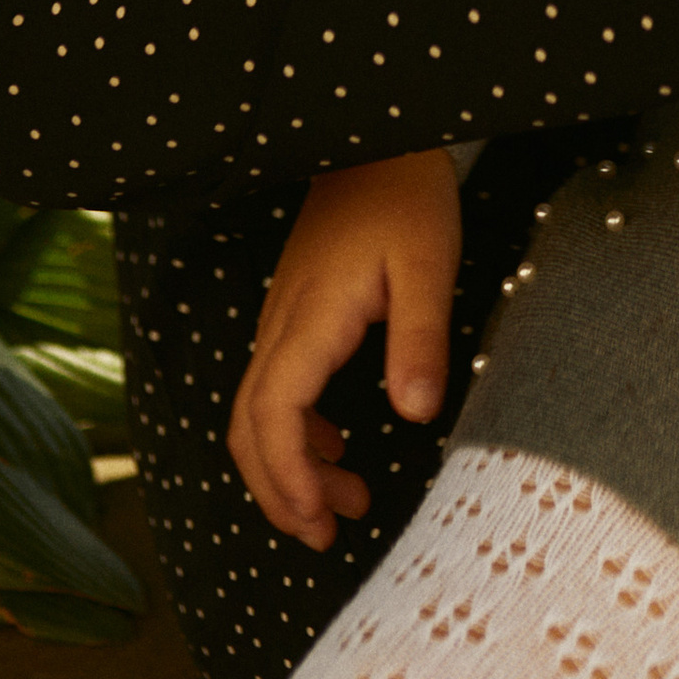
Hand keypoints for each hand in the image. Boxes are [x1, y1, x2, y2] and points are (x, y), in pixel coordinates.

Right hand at [226, 150, 463, 547]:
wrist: (380, 141)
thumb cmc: (407, 197)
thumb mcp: (429, 263)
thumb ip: (419, 338)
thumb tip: (415, 415)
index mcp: (311, 318)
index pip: (273, 415)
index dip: (288, 477)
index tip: (321, 521)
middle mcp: (282, 323)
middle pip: (249, 427)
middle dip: (279, 491)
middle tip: (326, 536)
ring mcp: (282, 318)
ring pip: (257, 412)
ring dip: (288, 467)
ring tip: (343, 503)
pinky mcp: (295, 314)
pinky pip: (274, 388)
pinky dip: (295, 433)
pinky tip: (336, 445)